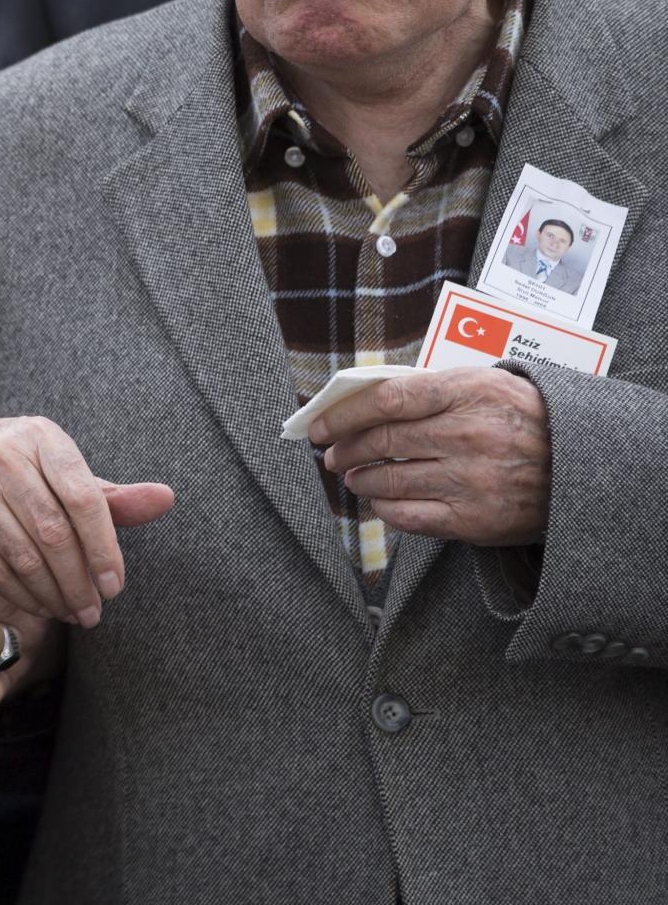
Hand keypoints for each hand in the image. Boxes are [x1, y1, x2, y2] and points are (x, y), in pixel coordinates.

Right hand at [0, 415, 174, 625]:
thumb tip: (167, 499)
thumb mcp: (61, 469)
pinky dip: (20, 595)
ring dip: (53, 595)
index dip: (105, 548)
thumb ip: (110, 495)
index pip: (84, 498)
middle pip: (54, 533)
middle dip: (79, 582)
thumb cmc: (19, 467)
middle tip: (93, 613)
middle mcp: (1, 454)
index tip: (115, 587)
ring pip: (23, 556)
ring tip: (70, 613)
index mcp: (41, 436)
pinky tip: (39, 606)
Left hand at [308, 367, 550, 544]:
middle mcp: (469, 435)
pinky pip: (410, 517)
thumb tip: (363, 398)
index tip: (320, 425)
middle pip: (383, 442)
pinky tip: (381, 502)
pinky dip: (385, 509)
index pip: (388, 399)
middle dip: (347, 449)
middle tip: (333, 454)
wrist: (584, 465)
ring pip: (390, 482)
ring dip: (361, 480)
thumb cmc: (524, 417)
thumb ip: (430, 389)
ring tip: (354, 477)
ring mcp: (472, 480)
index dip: (345, 414)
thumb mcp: (485, 384)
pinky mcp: (476, 520)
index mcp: (470, 393)